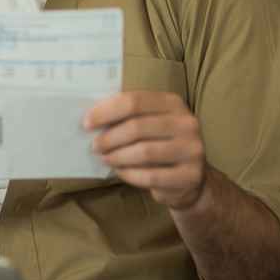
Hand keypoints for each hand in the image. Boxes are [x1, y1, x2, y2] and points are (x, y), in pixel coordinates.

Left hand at [85, 91, 209, 211]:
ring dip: (117, 157)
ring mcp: (192, 150)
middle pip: (137, 127)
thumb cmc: (159, 144)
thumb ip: (126, 117)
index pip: (134, 101)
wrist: (190, 178)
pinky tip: (120, 172)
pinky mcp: (190, 175)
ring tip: (106, 159)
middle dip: (109, 138)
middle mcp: (187, 123)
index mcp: (173, 103)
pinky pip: (151, 176)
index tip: (86, 123)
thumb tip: (90, 118)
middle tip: (94, 147)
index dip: (106, 112)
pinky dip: (130, 174)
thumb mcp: (149, 123)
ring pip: (144, 152)